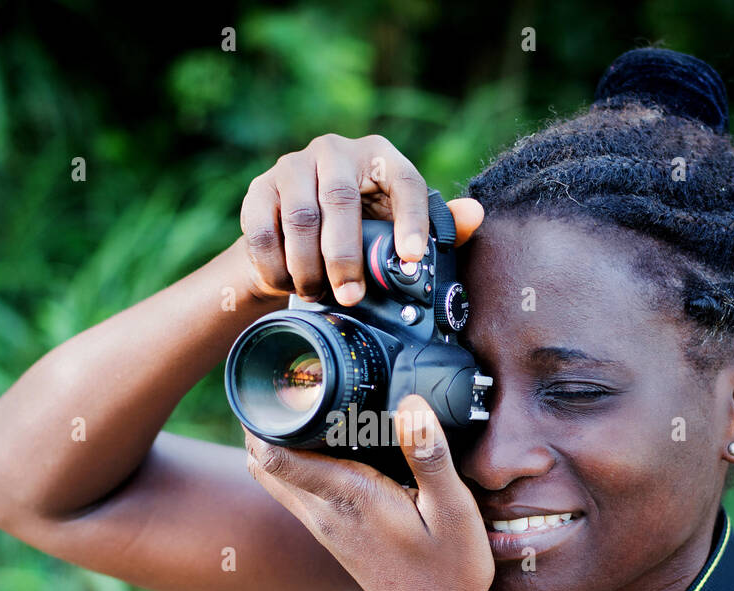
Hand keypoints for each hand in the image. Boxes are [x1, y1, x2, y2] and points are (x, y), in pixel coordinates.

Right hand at [237, 132, 483, 305]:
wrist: (295, 234)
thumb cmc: (361, 230)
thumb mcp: (399, 228)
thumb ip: (438, 226)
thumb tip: (474, 214)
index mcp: (380, 157)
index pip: (403, 181)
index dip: (410, 220)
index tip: (412, 258)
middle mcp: (335, 151)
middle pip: (341, 201)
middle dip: (346, 257)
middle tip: (353, 296)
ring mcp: (293, 166)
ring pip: (300, 217)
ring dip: (309, 266)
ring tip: (319, 294)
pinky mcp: (259, 189)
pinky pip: (263, 230)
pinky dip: (276, 265)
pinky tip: (288, 283)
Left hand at [244, 394, 494, 590]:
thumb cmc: (448, 572)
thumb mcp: (453, 509)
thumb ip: (429, 455)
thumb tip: (410, 403)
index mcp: (346, 496)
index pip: (274, 453)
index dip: (264, 412)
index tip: (276, 375)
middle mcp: (323, 510)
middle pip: (261, 458)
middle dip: (261, 417)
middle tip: (283, 378)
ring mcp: (321, 524)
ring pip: (270, 475)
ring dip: (269, 439)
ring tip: (293, 402)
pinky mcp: (329, 533)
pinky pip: (290, 488)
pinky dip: (286, 461)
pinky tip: (314, 442)